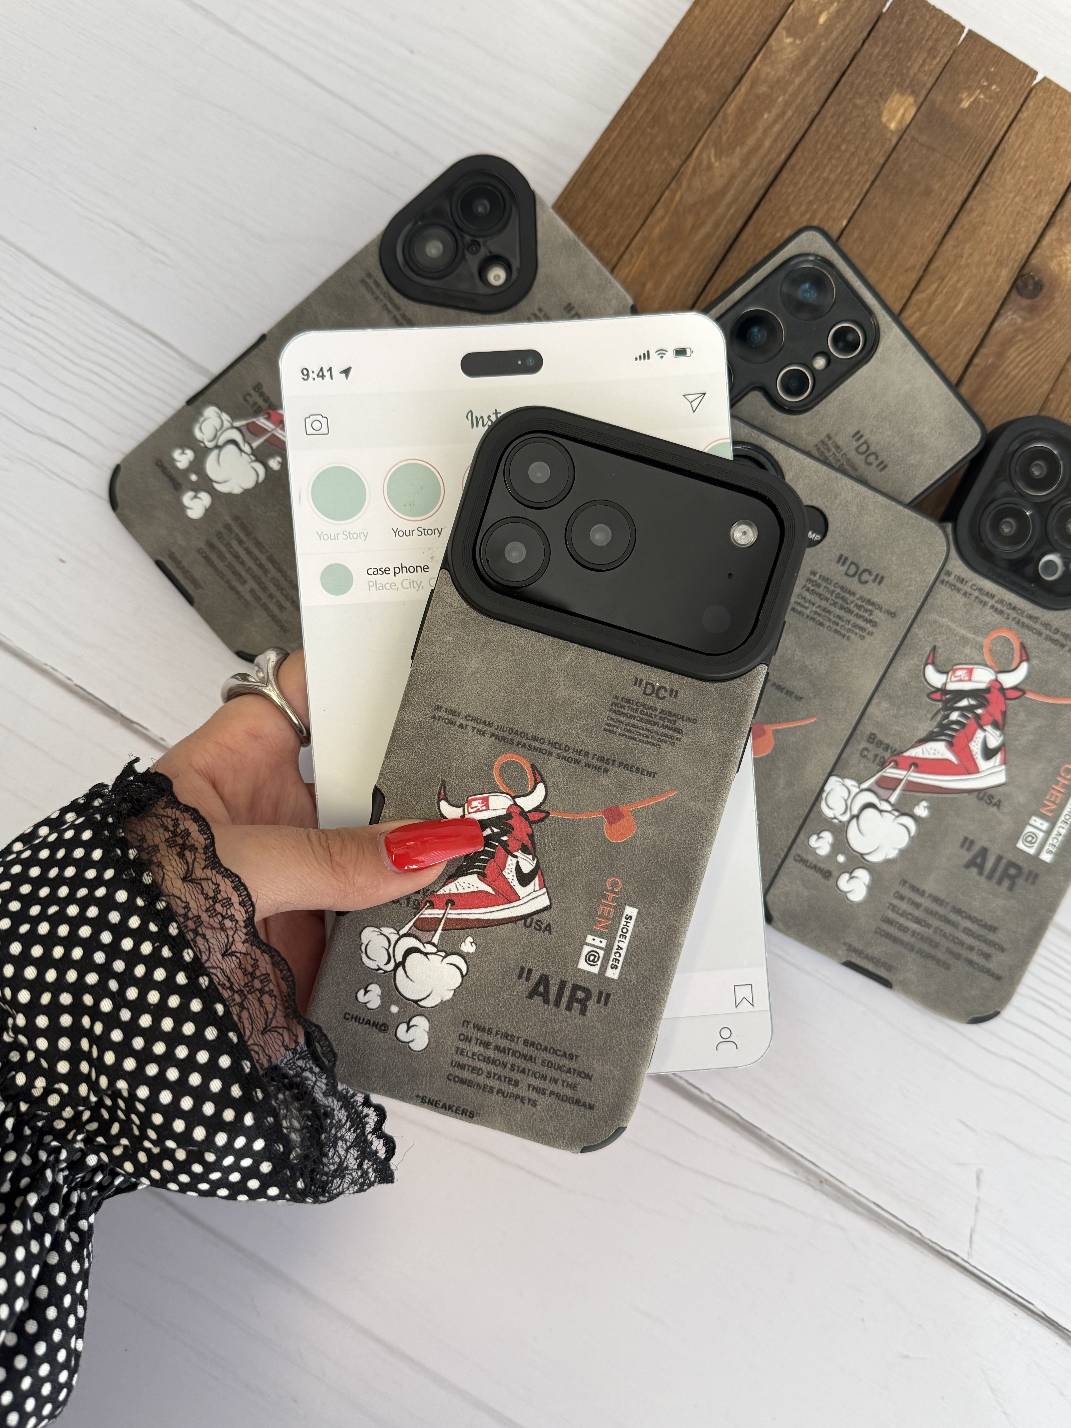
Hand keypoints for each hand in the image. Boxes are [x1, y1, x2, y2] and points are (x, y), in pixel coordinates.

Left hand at [155, 652, 480, 1009]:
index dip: (366, 673)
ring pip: (379, 852)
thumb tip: (433, 844)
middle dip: (420, 775)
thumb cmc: (126, 916)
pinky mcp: (312, 941)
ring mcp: (297, 877)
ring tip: (495, 844)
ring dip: (425, 855)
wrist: (95, 1020)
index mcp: (238, 762)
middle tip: (487, 773)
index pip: (309, 692)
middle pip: (363, 776)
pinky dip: (415, 922)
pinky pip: (377, 921)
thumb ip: (333, 859)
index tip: (437, 668)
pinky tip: (464, 915)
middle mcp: (273, 814)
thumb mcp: (233, 870)